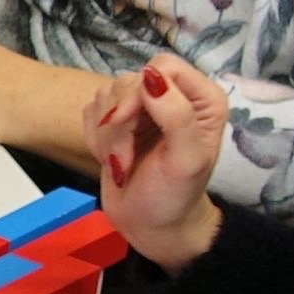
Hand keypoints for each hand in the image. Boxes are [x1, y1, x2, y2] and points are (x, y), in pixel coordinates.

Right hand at [89, 54, 228, 271]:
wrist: (151, 226)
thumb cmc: (174, 197)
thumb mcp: (185, 160)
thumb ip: (176, 115)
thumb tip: (151, 78)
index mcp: (201, 98)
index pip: (162, 66)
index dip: (139, 91)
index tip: (126, 122)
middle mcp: (173, 96)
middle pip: (128, 81)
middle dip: (119, 123)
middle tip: (124, 160)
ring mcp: (143, 108)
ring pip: (106, 96)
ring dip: (107, 136)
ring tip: (122, 164)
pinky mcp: (117, 121)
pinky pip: (91, 111)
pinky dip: (95, 139)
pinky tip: (112, 160)